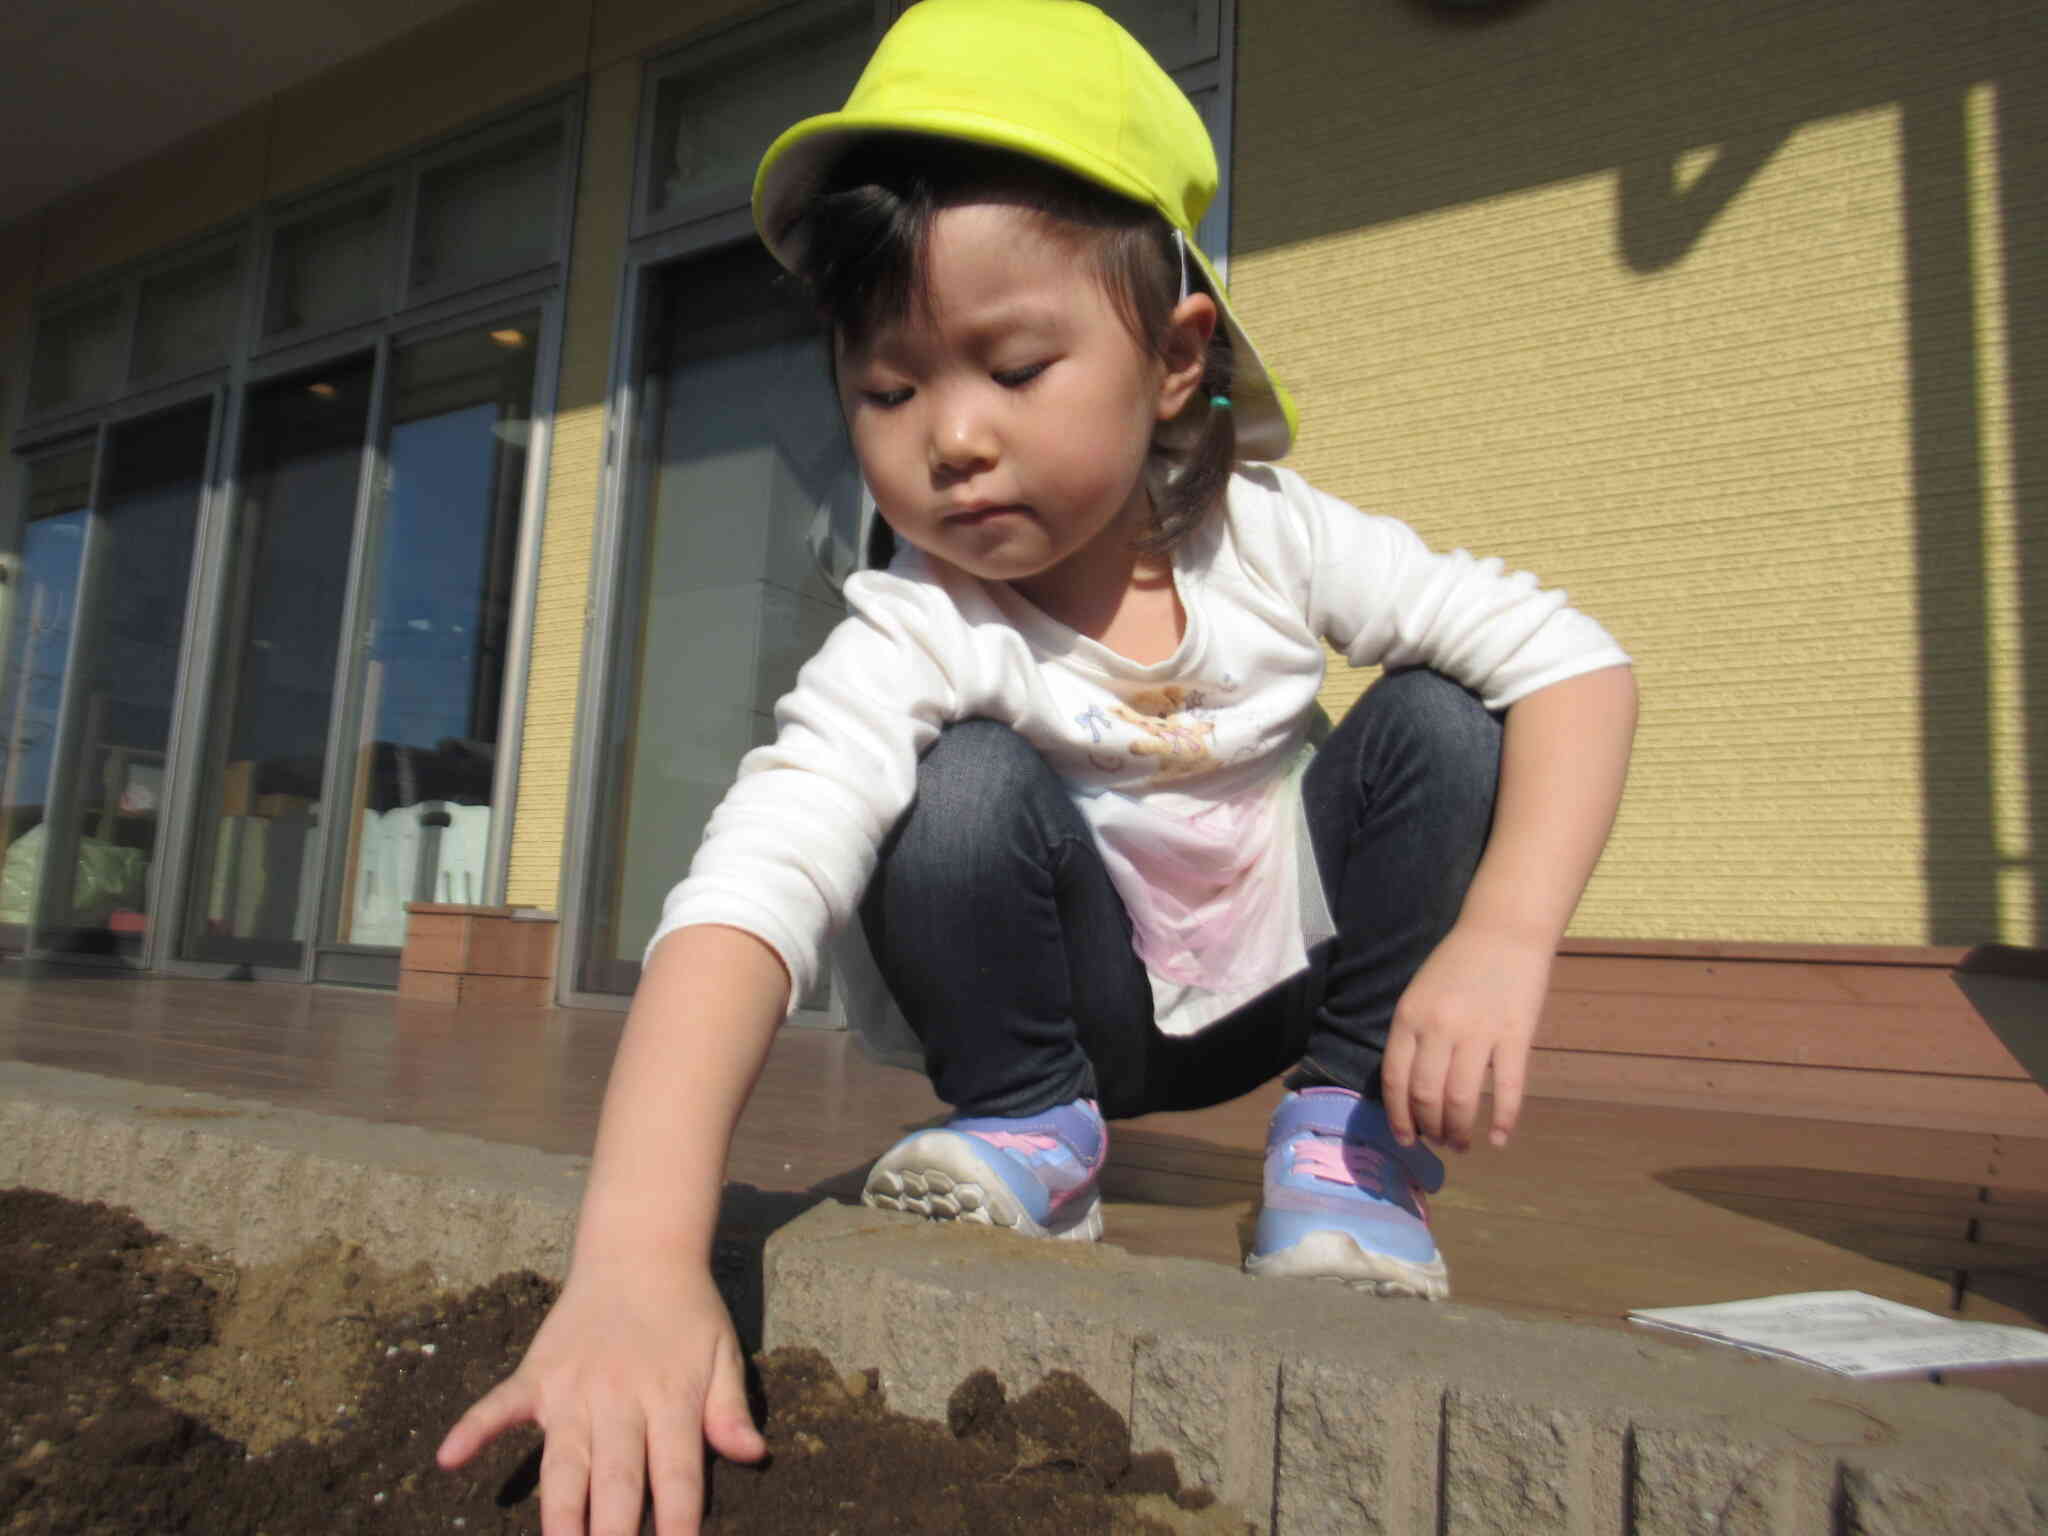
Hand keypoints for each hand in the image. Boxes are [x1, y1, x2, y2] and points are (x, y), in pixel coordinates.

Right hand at [436, 1259, 766, 1535]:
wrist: (641, 1248)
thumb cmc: (688, 1312)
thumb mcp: (723, 1354)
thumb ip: (730, 1409)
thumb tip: (755, 1455)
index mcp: (671, 1399)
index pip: (677, 1477)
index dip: (677, 1525)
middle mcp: (620, 1400)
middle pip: (617, 1482)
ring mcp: (573, 1388)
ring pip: (563, 1464)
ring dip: (559, 1514)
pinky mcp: (536, 1374)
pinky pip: (500, 1405)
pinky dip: (474, 1429)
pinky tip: (449, 1459)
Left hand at [1378, 921, 1553, 1152]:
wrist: (1504, 931)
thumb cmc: (1457, 963)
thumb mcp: (1418, 994)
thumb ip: (1411, 1036)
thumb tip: (1408, 1091)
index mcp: (1408, 1018)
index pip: (1395, 1081)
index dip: (1398, 1117)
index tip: (1406, 1138)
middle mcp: (1438, 1029)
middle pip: (1426, 1096)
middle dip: (1430, 1129)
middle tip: (1439, 1142)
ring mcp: (1478, 1034)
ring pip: (1461, 1099)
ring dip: (1459, 1130)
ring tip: (1461, 1144)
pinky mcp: (1514, 1036)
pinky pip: (1508, 1089)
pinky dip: (1504, 1120)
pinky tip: (1500, 1139)